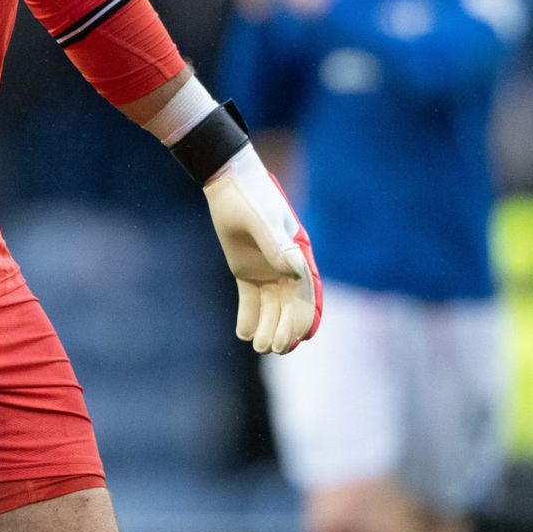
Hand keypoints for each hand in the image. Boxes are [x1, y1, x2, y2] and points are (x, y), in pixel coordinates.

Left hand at [204, 152, 321, 353]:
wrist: (227, 183)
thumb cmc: (249, 197)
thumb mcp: (261, 220)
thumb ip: (278, 246)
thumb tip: (297, 272)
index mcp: (298, 254)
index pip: (305, 293)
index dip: (303, 316)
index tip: (298, 337)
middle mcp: (286, 267)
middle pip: (289, 305)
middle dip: (284, 328)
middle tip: (274, 348)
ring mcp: (267, 270)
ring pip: (271, 307)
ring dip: (268, 327)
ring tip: (259, 346)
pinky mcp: (246, 272)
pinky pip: (250, 300)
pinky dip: (248, 317)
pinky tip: (243, 333)